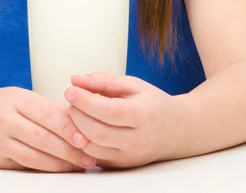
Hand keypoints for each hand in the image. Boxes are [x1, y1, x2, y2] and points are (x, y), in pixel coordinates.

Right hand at [0, 86, 96, 171]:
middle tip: (89, 158)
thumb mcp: (22, 98)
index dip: (68, 128)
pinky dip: (44, 169)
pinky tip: (58, 169)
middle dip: (69, 150)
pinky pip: (24, 166)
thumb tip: (81, 119)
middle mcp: (5, 119)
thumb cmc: (2, 105)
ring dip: (59, 164)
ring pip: (33, 156)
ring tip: (78, 166)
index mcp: (16, 99)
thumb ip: (48, 108)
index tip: (87, 138)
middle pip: (42, 138)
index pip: (47, 114)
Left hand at [65, 72, 179, 168]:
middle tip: (71, 99)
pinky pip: (94, 157)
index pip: (109, 112)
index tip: (70, 90)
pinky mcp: (121, 166)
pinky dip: (82, 141)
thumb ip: (104, 81)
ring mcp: (129, 157)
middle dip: (77, 114)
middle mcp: (137, 141)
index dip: (85, 101)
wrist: (176, 130)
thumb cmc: (152, 103)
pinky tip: (80, 126)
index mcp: (143, 116)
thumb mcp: (133, 84)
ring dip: (76, 129)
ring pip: (92, 148)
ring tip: (75, 111)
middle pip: (97, 132)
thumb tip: (75, 80)